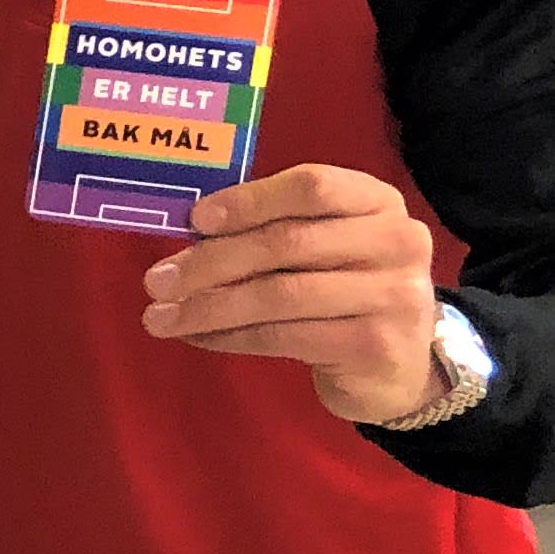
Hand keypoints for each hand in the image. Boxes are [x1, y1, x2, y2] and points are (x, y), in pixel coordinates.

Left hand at [143, 164, 444, 421]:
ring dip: (209, 306)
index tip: (195, 219)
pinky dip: (230, 336)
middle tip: (156, 281)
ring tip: (160, 317)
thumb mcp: (322, 247)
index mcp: (378, 202)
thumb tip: (190, 231)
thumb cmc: (343, 290)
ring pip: (279, 295)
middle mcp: (397, 242)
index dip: (249, 201)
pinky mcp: (374, 345)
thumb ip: (273, 229)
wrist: (398, 366)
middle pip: (286, 243)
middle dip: (211, 262)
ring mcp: (393, 295)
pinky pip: (283, 337)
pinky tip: (197, 337)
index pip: (311, 186)